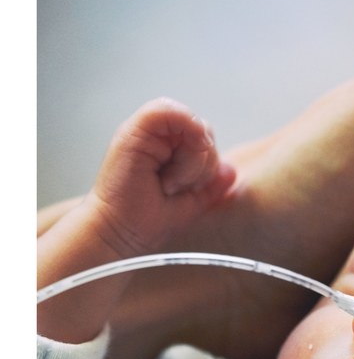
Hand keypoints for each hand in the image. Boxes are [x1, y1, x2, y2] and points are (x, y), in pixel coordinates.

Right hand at [37, 99, 235, 343]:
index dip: (205, 162)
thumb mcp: (185, 207)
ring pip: (194, 125)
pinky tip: (163, 177)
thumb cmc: (144, 228)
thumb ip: (208, 187)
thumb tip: (233, 172)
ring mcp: (143, 132)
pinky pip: (175, 115)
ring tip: (165, 188)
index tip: (184, 191)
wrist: (115, 243)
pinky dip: (181, 150)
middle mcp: (153, 134)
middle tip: (172, 191)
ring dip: (191, 164)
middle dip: (200, 165)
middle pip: (204, 129)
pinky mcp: (134, 133)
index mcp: (163, 148)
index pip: (203, 134)